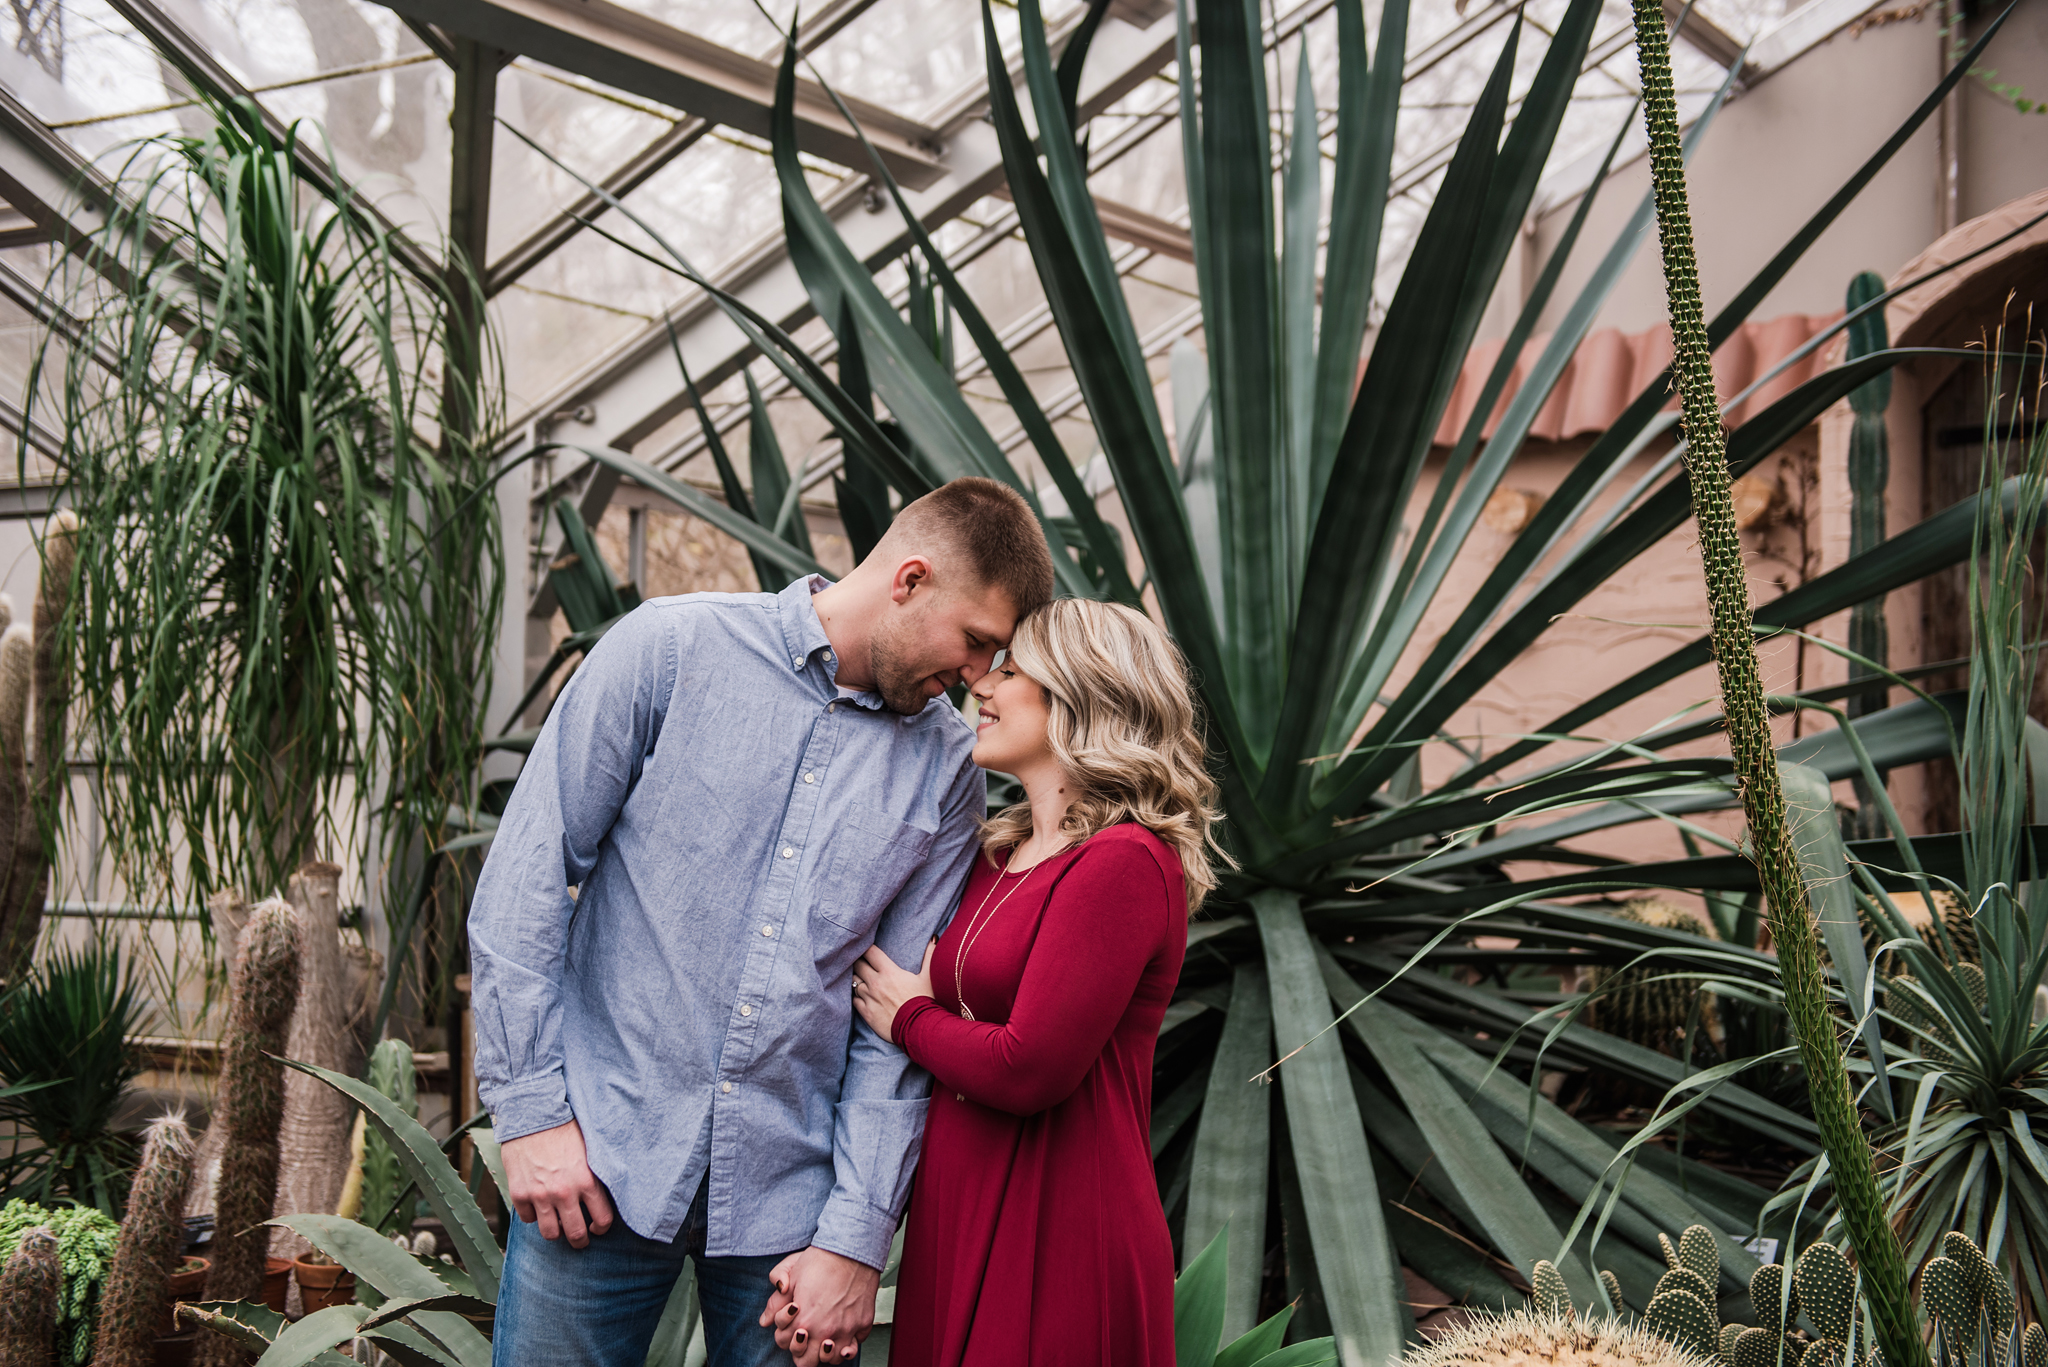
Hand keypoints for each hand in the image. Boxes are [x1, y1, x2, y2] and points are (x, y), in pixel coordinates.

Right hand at [500, 1118, 614, 1247]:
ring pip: (550, 1233)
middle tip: (579, 1239)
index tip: (597, 1228)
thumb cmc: (564, 1129)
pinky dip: (533, 1215)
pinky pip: (528, 1219)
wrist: (533, 1115)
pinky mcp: (520, 1194)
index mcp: (587, 1181)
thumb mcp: (589, 1150)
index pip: (602, 1219)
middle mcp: (565, 1192)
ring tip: (558, 1224)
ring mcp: (540, 1196)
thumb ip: (596, 1175)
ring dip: (555, 1231)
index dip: (601, 1228)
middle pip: (576, 1234)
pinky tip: (537, 1204)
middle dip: (579, 1240)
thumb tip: (606, 1196)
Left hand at [757, 1246, 878, 1364]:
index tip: (791, 1323)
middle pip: (807, 1362)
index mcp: (803, 1319)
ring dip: (824, 1353)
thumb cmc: (821, 1259)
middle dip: (801, 1351)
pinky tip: (842, 1340)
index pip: (785, 1344)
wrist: (852, 1250)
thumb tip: (765, 1320)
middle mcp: (824, 1330)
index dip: (784, 1334)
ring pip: (831, 1360)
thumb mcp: (790, 1273)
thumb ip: (774, 1301)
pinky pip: (852, 1349)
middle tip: (805, 1336)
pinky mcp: (862, 1325)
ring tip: (824, 1340)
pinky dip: (846, 1349)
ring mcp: (845, 1329)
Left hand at [851, 941, 934, 1044]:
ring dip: (858, 980)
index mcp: (889, 972)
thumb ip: (929, 956)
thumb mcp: (929, 977)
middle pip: (858, 965)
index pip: (870, 952)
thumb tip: (934, 938)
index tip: (867, 948)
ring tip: (862, 980)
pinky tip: (863, 997)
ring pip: (855, 983)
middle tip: (862, 962)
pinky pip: (855, 1000)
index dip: (867, 948)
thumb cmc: (925, 1002)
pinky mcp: (866, 1013)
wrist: (920, 1029)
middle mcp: (875, 983)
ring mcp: (869, 998)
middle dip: (859, 962)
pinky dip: (857, 997)